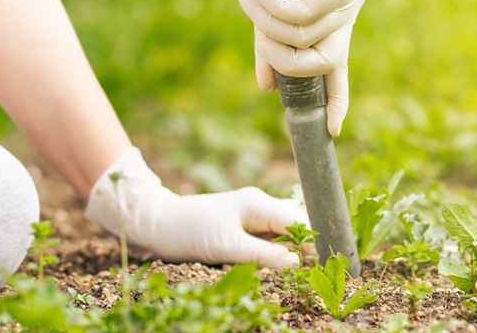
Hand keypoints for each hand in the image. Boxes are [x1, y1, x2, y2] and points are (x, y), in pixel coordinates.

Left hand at [85, 147, 306, 267]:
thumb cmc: (189, 231)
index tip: (320, 264)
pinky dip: (274, 251)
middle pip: (294, 225)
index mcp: (258, 204)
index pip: (298, 220)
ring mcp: (251, 214)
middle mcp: (259, 205)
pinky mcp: (242, 225)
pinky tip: (275, 265)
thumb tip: (297, 263)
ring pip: (282, 232)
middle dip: (304, 246)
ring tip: (295, 271)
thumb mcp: (227, 247)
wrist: (156, 223)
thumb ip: (264, 255)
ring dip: (289, 251)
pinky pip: (268, 237)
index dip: (311, 242)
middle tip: (310, 272)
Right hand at [217, 0, 365, 136]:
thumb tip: (267, 88)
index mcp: (333, 22)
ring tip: (249, 0)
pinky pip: (302, 15)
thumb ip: (270, 51)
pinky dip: (273, 6)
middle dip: (285, 60)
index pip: (339, 68)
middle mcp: (347, 10)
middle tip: (261, 42)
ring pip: (307, 39)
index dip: (337, 99)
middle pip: (325, 61)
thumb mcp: (266, 19)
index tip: (333, 129)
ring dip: (269, 26)